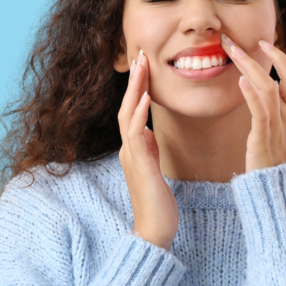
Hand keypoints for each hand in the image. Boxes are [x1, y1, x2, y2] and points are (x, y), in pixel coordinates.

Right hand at [117, 50, 178, 250]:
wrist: (155, 231)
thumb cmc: (159, 204)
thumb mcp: (154, 169)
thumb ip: (149, 150)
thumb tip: (148, 132)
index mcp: (134, 148)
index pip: (133, 110)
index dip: (138, 87)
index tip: (145, 64)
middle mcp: (128, 149)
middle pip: (126, 106)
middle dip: (134, 80)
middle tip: (141, 53)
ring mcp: (131, 156)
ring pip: (127, 115)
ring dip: (135, 89)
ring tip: (142, 65)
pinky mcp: (139, 166)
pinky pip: (135, 135)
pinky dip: (139, 114)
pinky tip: (145, 98)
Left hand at [221, 33, 285, 172]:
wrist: (273, 191)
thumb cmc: (267, 162)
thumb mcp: (271, 133)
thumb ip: (265, 113)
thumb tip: (251, 93)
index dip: (280, 57)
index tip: (263, 42)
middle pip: (282, 77)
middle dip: (261, 55)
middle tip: (234, 40)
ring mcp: (277, 127)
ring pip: (269, 89)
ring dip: (250, 67)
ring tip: (232, 52)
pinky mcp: (263, 138)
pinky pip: (260, 111)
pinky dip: (251, 94)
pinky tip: (240, 80)